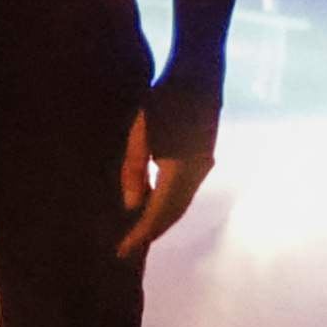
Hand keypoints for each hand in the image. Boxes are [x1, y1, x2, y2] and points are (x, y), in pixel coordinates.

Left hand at [115, 108, 211, 258]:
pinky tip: (153, 204)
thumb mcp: (140, 132)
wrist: (199, 75)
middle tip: (128, 248)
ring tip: (138, 232)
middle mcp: (196, 174)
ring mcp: (204, 167)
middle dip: (150, 232)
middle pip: (172, 213)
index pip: (157, 213)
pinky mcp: (204, 160)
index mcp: (179, 170)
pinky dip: (169, 205)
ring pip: (181, 205)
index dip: (140, 234)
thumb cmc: (164, 98)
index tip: (122, 251)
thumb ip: (134, 169)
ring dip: (161, 220)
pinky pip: (185, 193)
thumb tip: (131, 204)